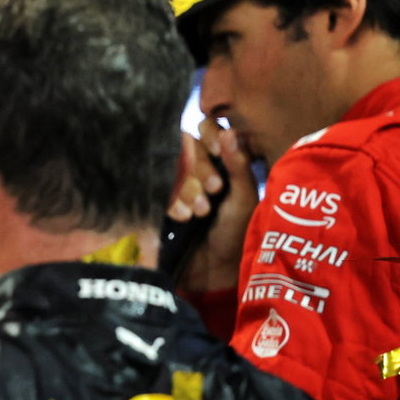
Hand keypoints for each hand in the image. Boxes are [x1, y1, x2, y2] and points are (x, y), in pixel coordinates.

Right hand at [167, 120, 258, 292]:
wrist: (212, 270)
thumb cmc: (235, 234)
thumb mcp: (243, 200)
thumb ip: (238, 166)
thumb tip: (230, 132)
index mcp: (221, 160)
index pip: (208, 129)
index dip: (211, 135)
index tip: (218, 149)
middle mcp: (195, 166)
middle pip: (188, 146)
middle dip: (200, 167)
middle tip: (213, 190)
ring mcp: (174, 181)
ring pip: (171, 165)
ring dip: (186, 186)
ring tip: (199, 212)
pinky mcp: (158, 198)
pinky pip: (157, 186)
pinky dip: (171, 200)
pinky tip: (182, 217)